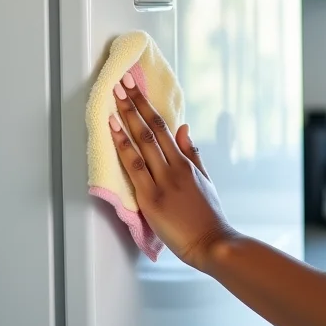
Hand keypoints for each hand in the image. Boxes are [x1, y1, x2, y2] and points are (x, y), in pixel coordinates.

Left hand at [109, 72, 232, 270]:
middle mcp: (173, 167)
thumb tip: (184, 128)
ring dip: (125, 120)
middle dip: (133, 105)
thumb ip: (192, 153)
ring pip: (141, 144)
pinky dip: (123, 147)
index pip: (162, 127)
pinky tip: (113, 132)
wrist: (212, 242)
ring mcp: (162, 182)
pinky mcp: (150, 199)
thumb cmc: (209, 214)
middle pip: (150, 130)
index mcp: (185, 163)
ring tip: (113, 100)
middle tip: (121, 84)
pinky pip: (134, 168)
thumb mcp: (205, 179)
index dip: (146, 106)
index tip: (135, 89)